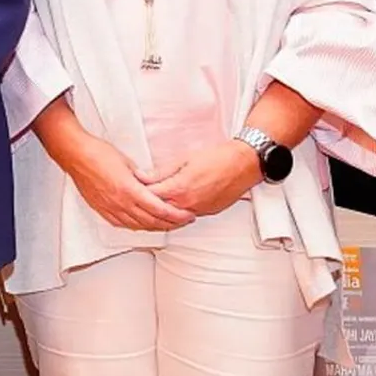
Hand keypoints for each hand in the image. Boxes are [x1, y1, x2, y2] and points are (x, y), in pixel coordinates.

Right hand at [52, 131, 194, 230]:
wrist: (76, 155)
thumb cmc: (99, 154)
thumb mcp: (128, 162)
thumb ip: (143, 177)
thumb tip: (153, 185)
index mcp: (130, 190)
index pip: (160, 210)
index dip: (177, 215)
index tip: (188, 214)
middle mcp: (121, 203)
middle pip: (152, 221)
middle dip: (171, 223)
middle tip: (182, 221)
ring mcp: (110, 208)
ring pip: (138, 225)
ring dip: (155, 227)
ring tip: (167, 224)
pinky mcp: (102, 209)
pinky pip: (122, 224)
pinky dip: (136, 226)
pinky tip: (142, 224)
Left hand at [146, 139, 261, 216]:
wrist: (243, 165)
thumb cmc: (218, 158)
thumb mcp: (184, 159)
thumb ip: (161, 171)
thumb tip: (143, 176)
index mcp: (179, 188)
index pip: (150, 195)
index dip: (138, 191)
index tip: (131, 186)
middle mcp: (188, 203)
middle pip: (158, 209)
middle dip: (147, 203)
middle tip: (138, 196)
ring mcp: (198, 210)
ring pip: (172, 216)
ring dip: (161, 211)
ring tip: (151, 202)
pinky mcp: (207, 212)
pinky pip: (186, 216)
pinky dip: (176, 212)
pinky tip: (171, 205)